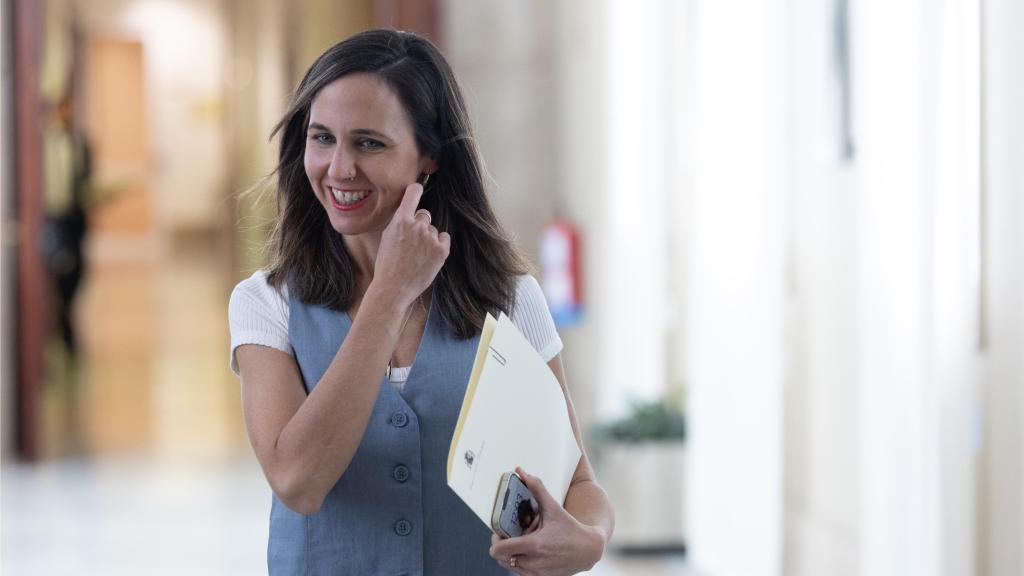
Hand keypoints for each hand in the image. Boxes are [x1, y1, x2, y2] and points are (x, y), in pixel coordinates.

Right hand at [371, 183, 449, 305]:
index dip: (416, 190)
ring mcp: (431, 238)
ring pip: (433, 230)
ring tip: (417, 256)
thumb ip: (399, 222)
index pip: (414, 192)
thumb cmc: (387, 264)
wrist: (393, 288)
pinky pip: (444, 238)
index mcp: (401, 220)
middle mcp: (417, 225)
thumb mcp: (387, 237)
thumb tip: (408, 210)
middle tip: (412, 243)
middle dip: (420, 226)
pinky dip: (439, 246)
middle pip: (425, 215)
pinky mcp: (442, 250)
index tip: (418, 190)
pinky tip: (428, 257)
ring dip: (428, 239)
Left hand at [489, 467, 606, 574]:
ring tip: (520, 543)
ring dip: (510, 555)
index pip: (499, 549)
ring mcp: (537, 573)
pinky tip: (529, 551)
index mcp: (535, 545)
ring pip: (509, 566)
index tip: (500, 532)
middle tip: (509, 536)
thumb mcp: (553, 508)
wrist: (589, 550)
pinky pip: (520, 572)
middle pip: (501, 558)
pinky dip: (520, 562)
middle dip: (501, 546)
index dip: (495, 540)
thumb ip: (537, 488)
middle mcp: (534, 562)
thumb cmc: (571, 528)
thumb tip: (522, 472)